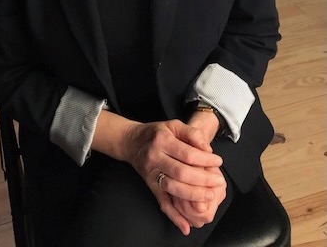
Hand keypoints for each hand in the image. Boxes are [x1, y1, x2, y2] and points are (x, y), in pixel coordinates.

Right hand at [121, 119, 223, 234]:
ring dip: (193, 195)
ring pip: (174, 189)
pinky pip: (162, 202)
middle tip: (218, 181)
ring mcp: (151, 174)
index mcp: (162, 141)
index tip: (218, 161)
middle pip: (182, 173)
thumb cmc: (156, 133)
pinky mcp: (150, 186)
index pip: (187, 154)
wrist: (131, 142)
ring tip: (210, 196)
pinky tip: (186, 225)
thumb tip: (207, 149)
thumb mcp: (173, 125)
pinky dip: (174, 216)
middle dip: (203, 179)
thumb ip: (192, 133)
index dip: (205, 159)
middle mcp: (155, 158)